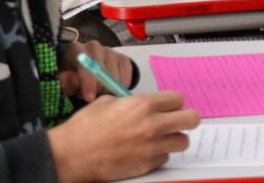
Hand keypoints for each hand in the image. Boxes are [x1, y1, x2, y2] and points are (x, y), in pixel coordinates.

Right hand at [48, 91, 199, 182]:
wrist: (72, 155)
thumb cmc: (86, 126)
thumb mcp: (109, 101)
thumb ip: (132, 101)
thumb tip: (145, 104)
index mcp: (143, 104)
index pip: (178, 99)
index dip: (173, 102)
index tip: (168, 106)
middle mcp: (152, 124)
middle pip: (191, 119)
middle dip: (186, 119)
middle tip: (177, 121)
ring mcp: (151, 146)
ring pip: (183, 141)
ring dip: (175, 138)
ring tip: (162, 138)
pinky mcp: (146, 164)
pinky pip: (165, 157)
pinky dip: (160, 154)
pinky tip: (147, 151)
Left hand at [60, 40, 135, 101]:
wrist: (86, 74)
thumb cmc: (73, 78)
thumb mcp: (65, 82)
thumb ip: (66, 81)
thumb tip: (71, 78)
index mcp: (76, 49)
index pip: (84, 62)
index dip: (88, 80)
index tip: (90, 97)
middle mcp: (93, 46)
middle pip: (102, 65)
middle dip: (100, 85)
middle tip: (97, 97)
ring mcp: (110, 51)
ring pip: (115, 71)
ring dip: (111, 86)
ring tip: (102, 94)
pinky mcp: (123, 57)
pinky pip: (127, 72)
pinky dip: (122, 84)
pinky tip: (114, 89)